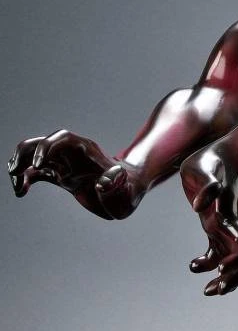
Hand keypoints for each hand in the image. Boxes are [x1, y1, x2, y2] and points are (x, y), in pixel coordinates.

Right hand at [8, 130, 142, 218]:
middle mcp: (73, 154)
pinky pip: (36, 171)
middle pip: (44, 142)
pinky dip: (24, 178)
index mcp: (87, 152)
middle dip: (26, 153)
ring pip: (35, 155)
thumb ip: (116, 186)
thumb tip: (103, 183)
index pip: (63, 138)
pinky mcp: (60, 175)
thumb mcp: (127, 191)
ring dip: (21, 165)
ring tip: (17, 186)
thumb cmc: (128, 190)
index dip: (47, 147)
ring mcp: (65, 163)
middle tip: (15, 173)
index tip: (38, 166)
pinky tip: (21, 192)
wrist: (127, 192)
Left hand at [181, 146, 237, 295]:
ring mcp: (225, 223)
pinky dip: (211, 262)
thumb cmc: (215, 157)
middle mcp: (230, 221)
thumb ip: (207, 184)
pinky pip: (218, 249)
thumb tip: (197, 207)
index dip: (236, 259)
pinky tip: (195, 266)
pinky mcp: (217, 222)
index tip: (221, 270)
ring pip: (231, 256)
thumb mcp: (206, 165)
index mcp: (228, 212)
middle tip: (213, 291)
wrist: (230, 153)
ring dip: (225, 276)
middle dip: (231, 277)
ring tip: (208, 291)